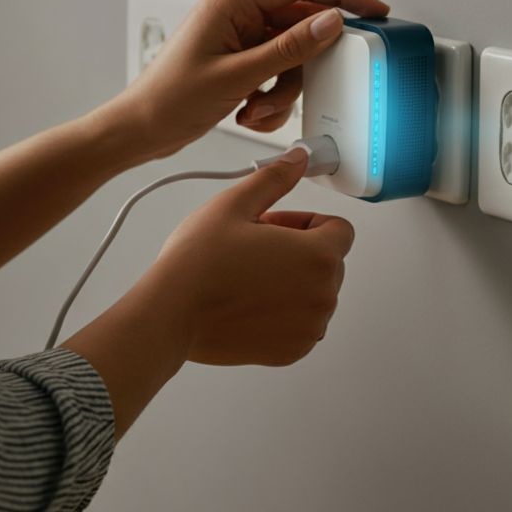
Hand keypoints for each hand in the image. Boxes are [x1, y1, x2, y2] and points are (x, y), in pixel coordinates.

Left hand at [102, 0, 388, 160]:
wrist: (140, 130)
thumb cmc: (169, 99)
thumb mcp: (237, 76)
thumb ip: (289, 48)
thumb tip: (329, 22)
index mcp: (232, 3)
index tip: (372, 11)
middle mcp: (236, 15)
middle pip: (298, 28)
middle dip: (298, 68)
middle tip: (289, 91)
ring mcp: (238, 39)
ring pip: (290, 57)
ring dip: (281, 91)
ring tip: (255, 110)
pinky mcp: (239, 62)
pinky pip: (275, 74)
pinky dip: (270, 98)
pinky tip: (248, 112)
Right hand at [141, 147, 354, 365]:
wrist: (171, 314)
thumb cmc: (198, 263)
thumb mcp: (235, 205)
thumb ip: (276, 179)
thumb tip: (298, 159)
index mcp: (317, 256)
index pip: (340, 229)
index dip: (306, 222)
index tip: (276, 227)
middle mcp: (322, 296)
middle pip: (329, 261)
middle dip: (299, 251)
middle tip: (255, 249)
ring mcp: (309, 328)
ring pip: (315, 293)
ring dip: (293, 282)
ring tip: (249, 276)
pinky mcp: (292, 351)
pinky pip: (302, 322)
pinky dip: (284, 313)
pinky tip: (249, 303)